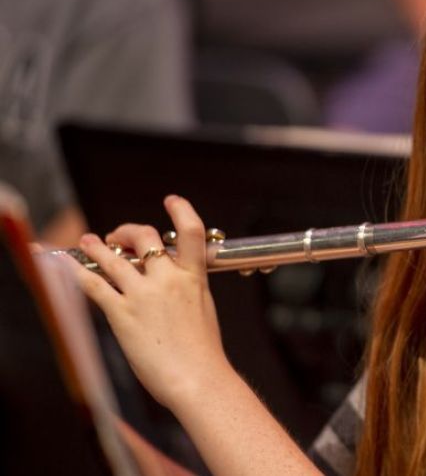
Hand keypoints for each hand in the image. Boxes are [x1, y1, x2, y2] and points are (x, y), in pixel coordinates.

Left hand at [64, 195, 232, 409]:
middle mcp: (168, 280)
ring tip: (89, 241)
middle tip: (118, 238)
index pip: (191, 232)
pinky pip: (94, 285)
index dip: (181, 210)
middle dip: (128, 232)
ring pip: (114, 258)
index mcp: (194, 278)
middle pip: (145, 238)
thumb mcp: (204, 310)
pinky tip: (70, 265)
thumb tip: (173, 280)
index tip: (171, 201)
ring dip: (97, 246)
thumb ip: (188, 289)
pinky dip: (78, 272)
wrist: (197, 376)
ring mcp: (144, 295)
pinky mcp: (122, 313)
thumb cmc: (203, 352)